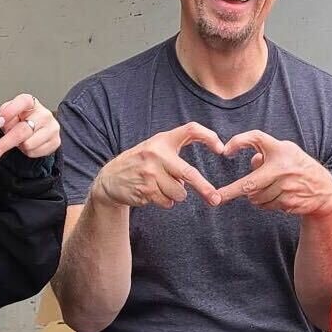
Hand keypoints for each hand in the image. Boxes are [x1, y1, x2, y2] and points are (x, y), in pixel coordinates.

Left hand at [0, 93, 59, 163]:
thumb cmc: (21, 120)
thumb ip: (4, 115)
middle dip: (4, 144)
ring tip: (21, 140)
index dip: (8, 113)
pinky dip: (27, 152)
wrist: (37, 130)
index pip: (21, 103)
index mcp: (31, 102)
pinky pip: (34, 152)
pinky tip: (29, 144)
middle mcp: (44, 113)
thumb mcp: (9, 113)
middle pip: (22, 131)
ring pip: (28, 144)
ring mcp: (52, 128)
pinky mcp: (56, 141)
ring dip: (19, 146)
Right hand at [91, 122, 224, 209]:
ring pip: (179, 192)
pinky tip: (153, 193)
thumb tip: (208, 154)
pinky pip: (168, 202)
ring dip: (176, 194)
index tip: (221, 148)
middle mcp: (157, 153)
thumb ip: (175, 149)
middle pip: (189, 173)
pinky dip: (166, 201)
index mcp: (163, 140)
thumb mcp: (155, 148)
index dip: (208, 136)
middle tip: (216, 199)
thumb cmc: (141, 162)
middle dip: (204, 188)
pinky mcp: (146, 189)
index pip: (190, 130)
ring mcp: (150, 173)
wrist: (110, 179)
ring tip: (161, 186)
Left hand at [215, 130, 331, 217]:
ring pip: (256, 197)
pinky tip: (276, 197)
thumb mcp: (285, 152)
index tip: (225, 151)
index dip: (239, 141)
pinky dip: (265, 203)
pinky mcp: (288, 201)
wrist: (323, 189)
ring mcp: (286, 186)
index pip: (256, 138)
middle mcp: (283, 166)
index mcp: (280, 149)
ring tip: (267, 189)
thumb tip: (251, 163)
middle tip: (216, 198)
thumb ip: (265, 153)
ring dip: (254, 196)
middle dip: (230, 192)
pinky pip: (265, 205)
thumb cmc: (297, 167)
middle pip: (249, 183)